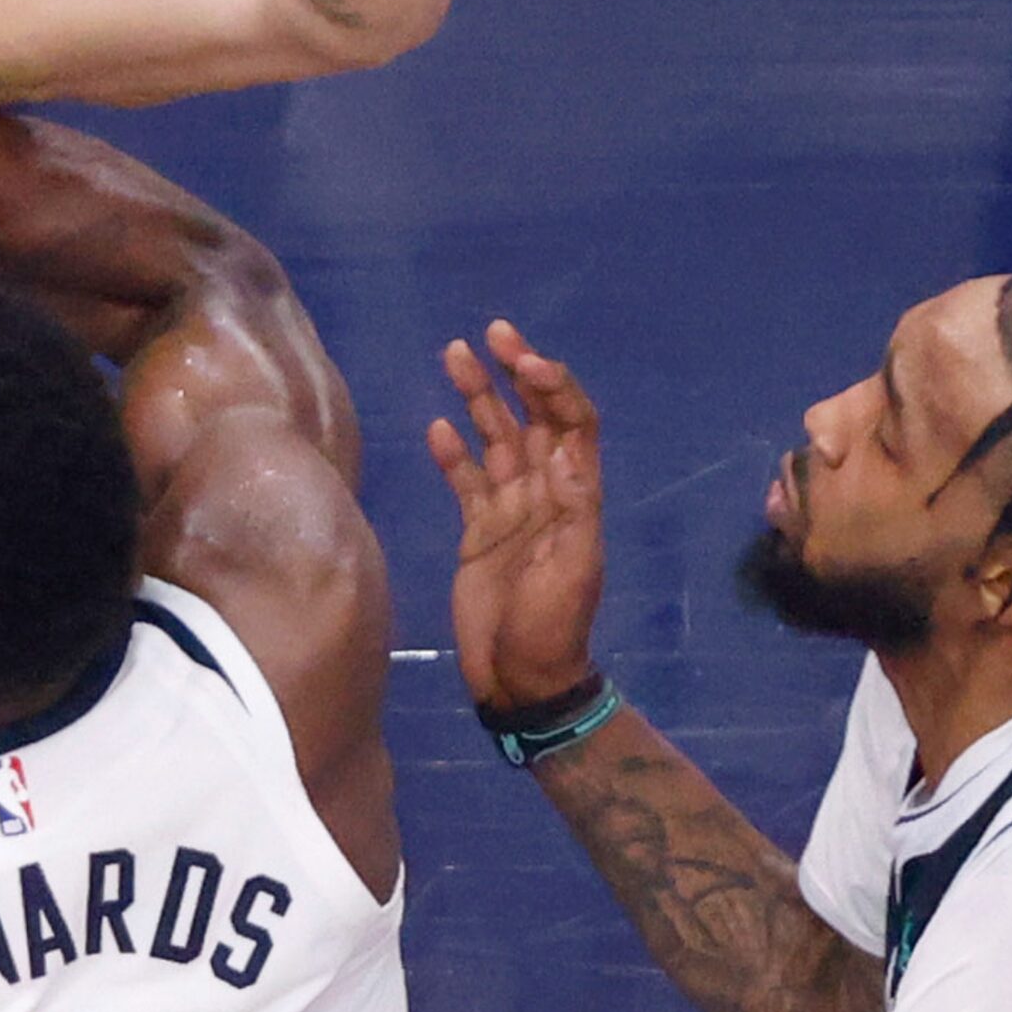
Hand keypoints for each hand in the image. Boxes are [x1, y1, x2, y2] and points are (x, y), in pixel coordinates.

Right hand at [427, 321, 606, 710]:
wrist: (521, 679)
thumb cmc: (551, 629)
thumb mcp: (571, 571)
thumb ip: (569, 511)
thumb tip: (564, 451)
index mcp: (575, 496)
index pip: (572, 423)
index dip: (554, 387)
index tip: (524, 360)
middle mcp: (544, 492)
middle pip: (532, 418)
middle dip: (517, 373)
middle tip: (493, 332)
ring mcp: (509, 510)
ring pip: (494, 439)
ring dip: (479, 396)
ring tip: (454, 354)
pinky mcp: (477, 531)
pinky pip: (466, 481)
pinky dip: (452, 452)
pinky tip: (436, 427)